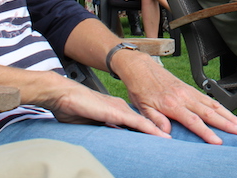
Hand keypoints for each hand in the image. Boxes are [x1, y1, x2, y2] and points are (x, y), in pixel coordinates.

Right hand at [32, 72, 169, 138]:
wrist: (62, 94)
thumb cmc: (72, 107)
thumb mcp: (91, 122)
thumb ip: (103, 129)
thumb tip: (112, 140)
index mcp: (117, 111)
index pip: (138, 123)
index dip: (151, 131)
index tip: (163, 139)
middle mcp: (122, 109)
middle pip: (145, 123)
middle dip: (160, 132)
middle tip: (174, 141)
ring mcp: (120, 110)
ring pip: (146, 123)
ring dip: (160, 132)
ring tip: (173, 141)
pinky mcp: (116, 113)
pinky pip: (138, 123)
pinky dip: (150, 130)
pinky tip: (161, 136)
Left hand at [118, 51, 236, 143]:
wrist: (141, 68)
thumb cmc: (141, 88)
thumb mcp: (142, 107)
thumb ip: (155, 120)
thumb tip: (166, 133)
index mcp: (172, 104)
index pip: (193, 121)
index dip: (207, 132)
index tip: (218, 141)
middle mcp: (184, 97)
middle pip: (210, 112)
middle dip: (228, 123)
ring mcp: (189, 92)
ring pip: (214, 105)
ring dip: (230, 116)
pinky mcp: (191, 89)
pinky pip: (210, 99)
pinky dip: (222, 108)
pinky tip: (230, 115)